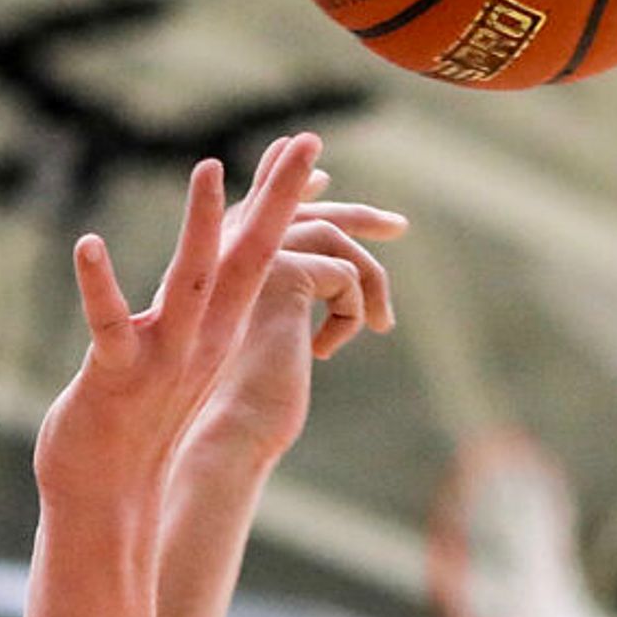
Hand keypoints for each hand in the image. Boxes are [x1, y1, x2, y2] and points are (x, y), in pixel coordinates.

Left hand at [35, 134, 324, 515]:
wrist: (109, 499)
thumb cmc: (136, 427)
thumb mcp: (179, 361)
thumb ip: (197, 317)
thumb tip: (209, 278)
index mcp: (219, 331)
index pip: (261, 252)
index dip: (281, 198)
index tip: (304, 147)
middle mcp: (203, 339)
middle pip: (250, 256)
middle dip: (277, 196)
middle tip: (308, 140)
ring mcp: (163, 358)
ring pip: (191, 283)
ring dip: (201, 226)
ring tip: (209, 168)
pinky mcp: (115, 377)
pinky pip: (110, 324)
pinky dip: (99, 285)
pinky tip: (89, 244)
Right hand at [185, 198, 409, 469]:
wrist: (228, 433)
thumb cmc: (243, 407)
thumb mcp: (263, 345)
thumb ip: (279, 304)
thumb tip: (323, 280)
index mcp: (217, 266)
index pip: (259, 208)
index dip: (292, 188)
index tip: (323, 183)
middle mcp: (227, 251)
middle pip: (302, 207)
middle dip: (353, 211)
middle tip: (399, 225)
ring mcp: (252, 256)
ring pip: (333, 234)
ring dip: (368, 278)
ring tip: (384, 323)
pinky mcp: (284, 273)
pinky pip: (345, 273)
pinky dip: (351, 315)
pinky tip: (322, 354)